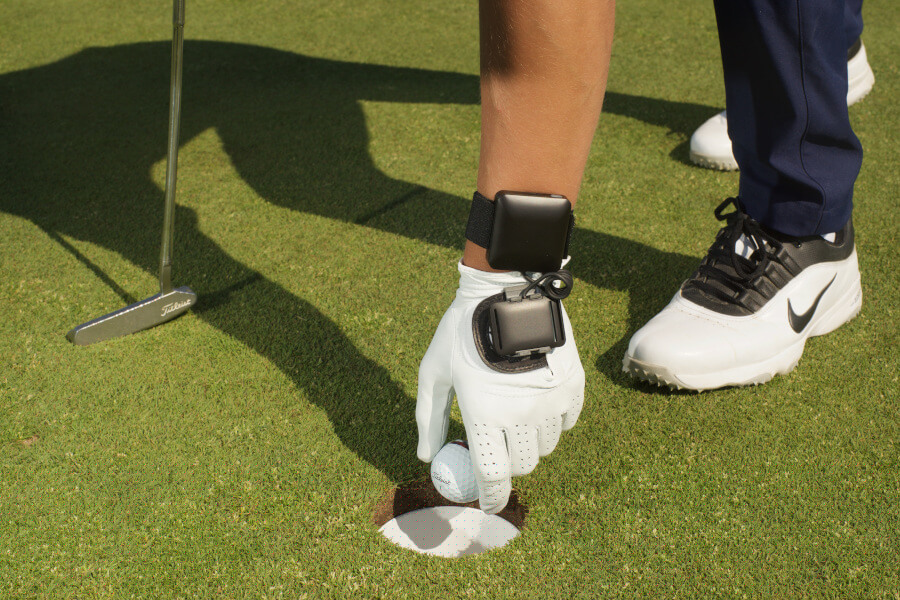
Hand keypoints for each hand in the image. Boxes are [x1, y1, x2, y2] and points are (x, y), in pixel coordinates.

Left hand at [416, 262, 584, 513]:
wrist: (507, 289)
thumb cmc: (462, 330)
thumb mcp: (434, 371)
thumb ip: (429, 417)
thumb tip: (425, 456)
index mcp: (484, 414)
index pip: (492, 475)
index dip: (490, 498)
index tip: (486, 506)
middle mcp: (522, 414)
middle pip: (522, 465)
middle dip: (508, 465)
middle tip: (497, 446)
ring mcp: (551, 401)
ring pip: (546, 446)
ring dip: (530, 443)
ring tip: (515, 416)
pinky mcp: (572, 386)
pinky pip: (566, 422)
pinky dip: (552, 422)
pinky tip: (536, 401)